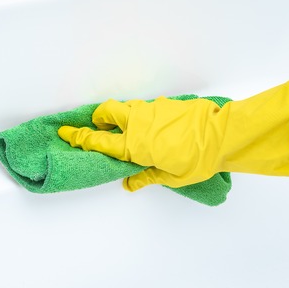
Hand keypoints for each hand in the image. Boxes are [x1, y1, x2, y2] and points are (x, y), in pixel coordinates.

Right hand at [58, 72, 288, 191]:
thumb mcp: (171, 176)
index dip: (79, 137)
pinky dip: (143, 115)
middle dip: (99, 118)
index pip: (99, 141)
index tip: (64, 133)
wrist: (223, 135)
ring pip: (126, 108)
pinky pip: (146, 107)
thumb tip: (129, 183)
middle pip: (106, 112)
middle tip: (101, 127)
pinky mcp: (166, 103)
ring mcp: (151, 110)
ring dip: (122, 116)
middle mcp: (138, 124)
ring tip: (132, 130)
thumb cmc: (198, 160)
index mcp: (135, 146)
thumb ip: (146, 177)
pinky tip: (155, 127)